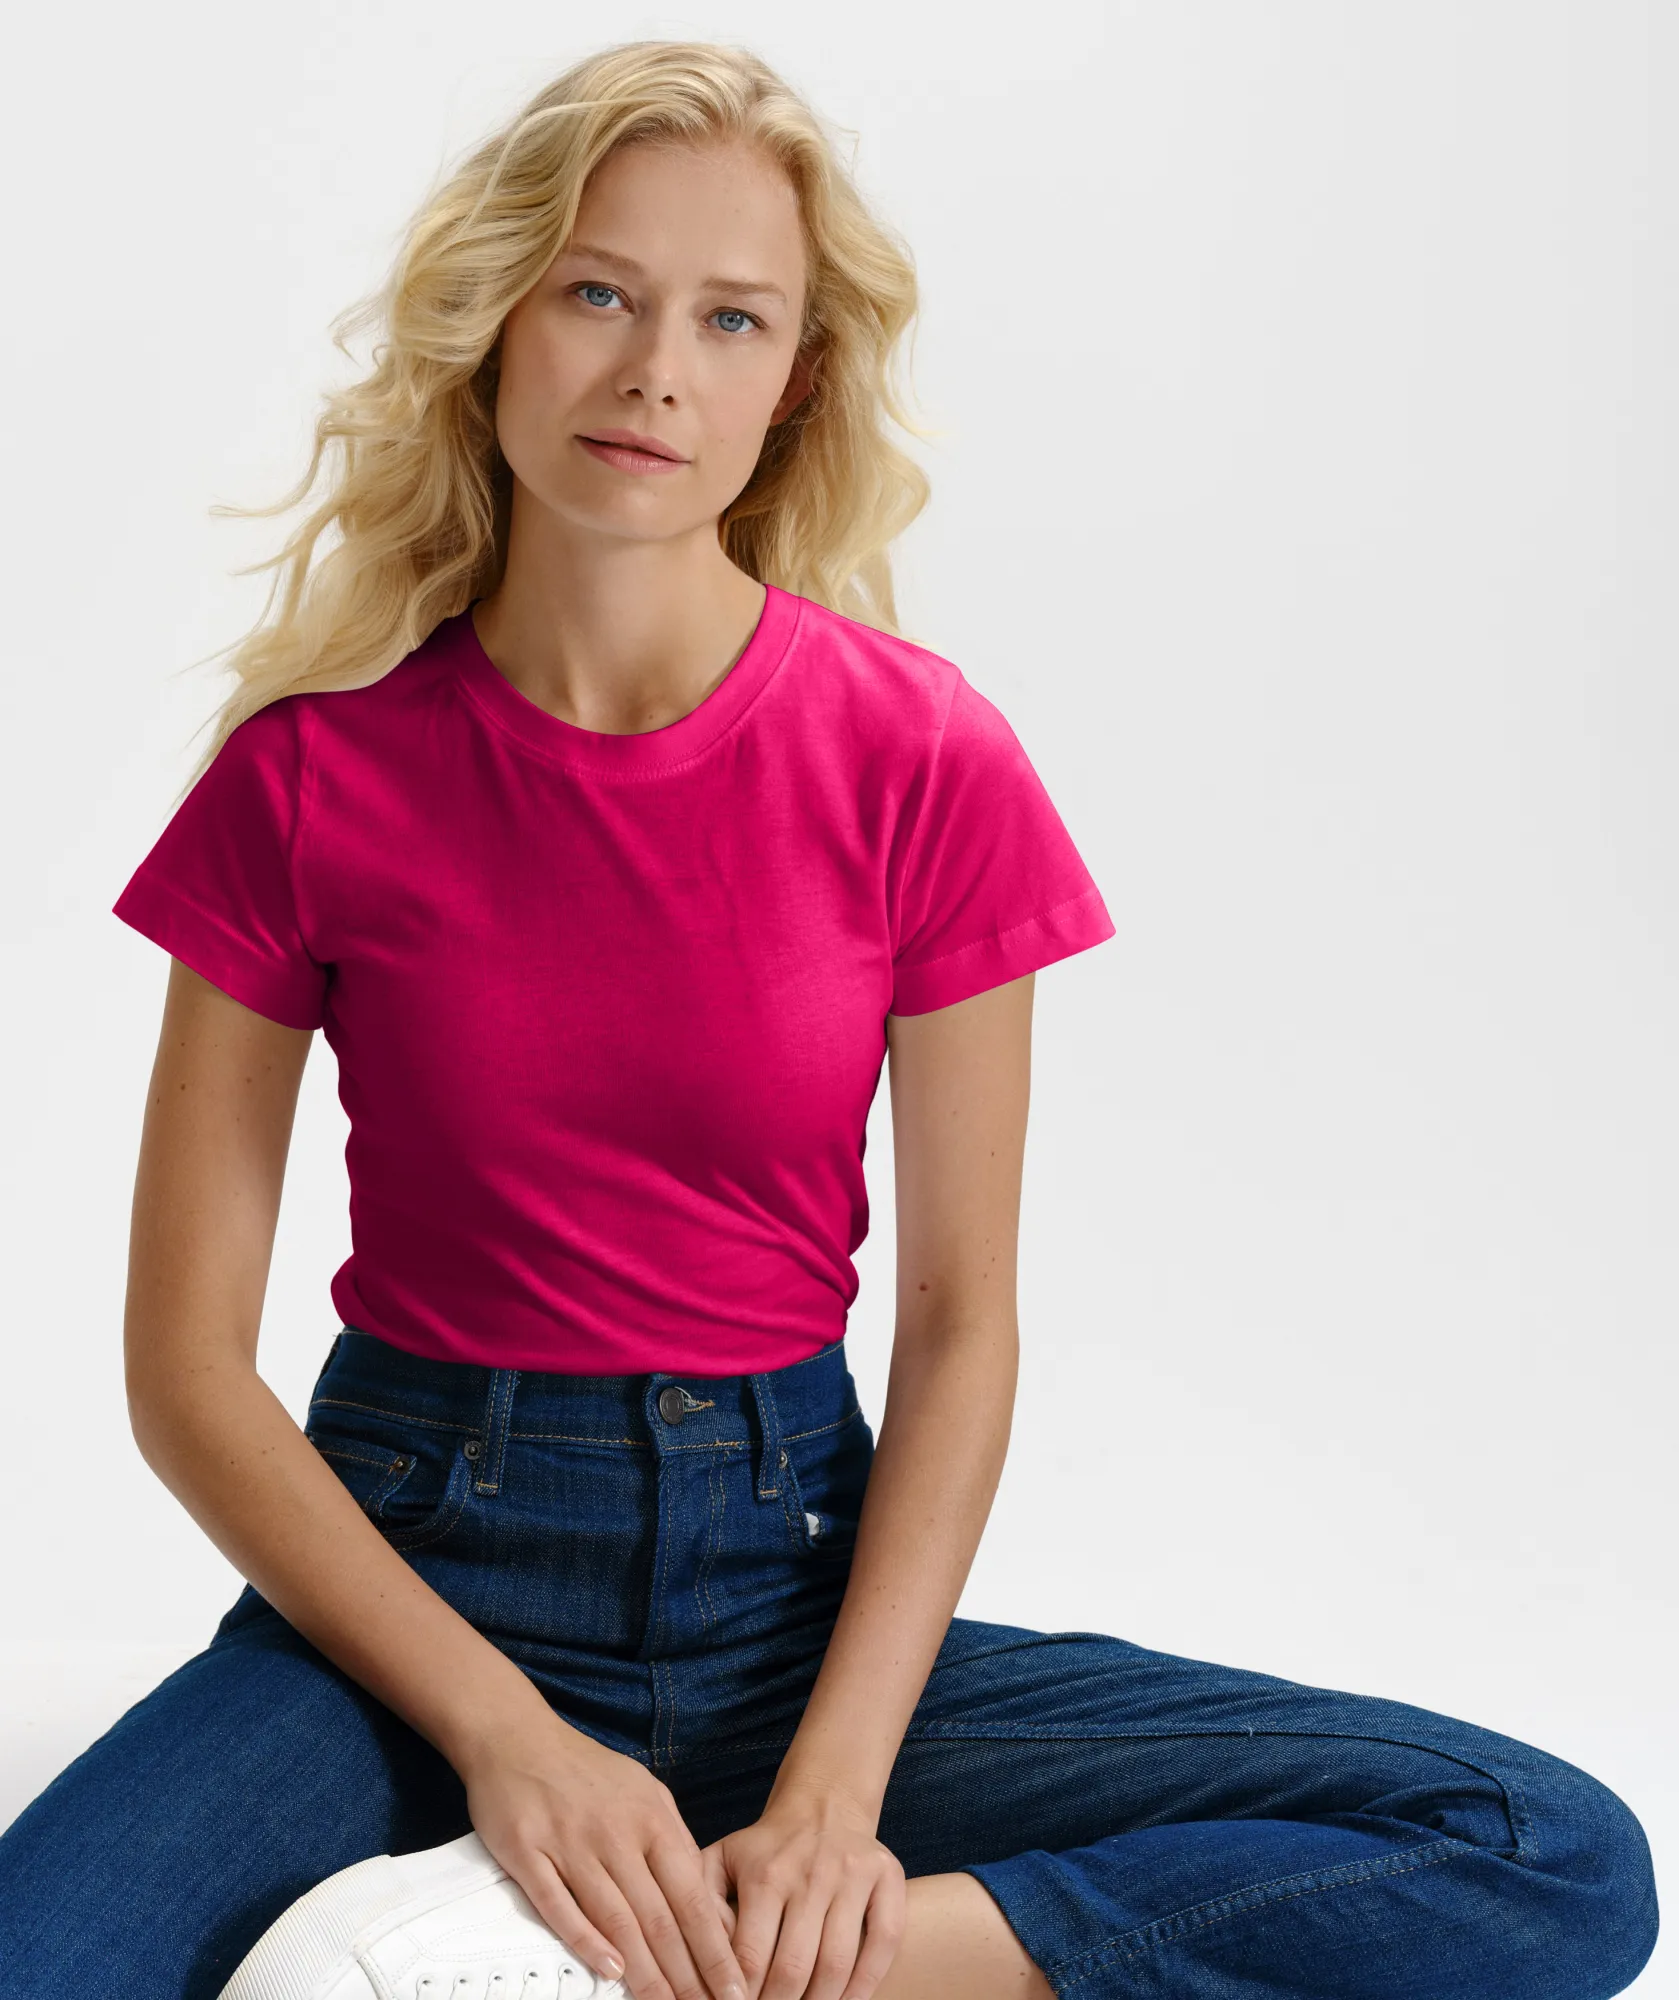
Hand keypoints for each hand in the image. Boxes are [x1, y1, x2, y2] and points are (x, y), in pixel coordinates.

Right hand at [459, 1710, 747, 1999]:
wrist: (518, 1737)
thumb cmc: (587, 1773)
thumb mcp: (646, 1796)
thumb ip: (673, 1846)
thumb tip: (706, 1904)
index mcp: (653, 1818)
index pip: (692, 1895)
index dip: (715, 1947)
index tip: (734, 1987)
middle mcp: (617, 1832)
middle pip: (659, 1915)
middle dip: (687, 1973)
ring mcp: (572, 1843)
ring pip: (616, 1918)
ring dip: (645, 1971)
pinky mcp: (529, 1852)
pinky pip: (559, 1904)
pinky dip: (585, 1940)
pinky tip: (608, 1969)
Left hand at [697, 1790, 905, 1999]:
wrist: (822, 1804)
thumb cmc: (766, 1849)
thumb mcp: (722, 1861)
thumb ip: (703, 1906)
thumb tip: (706, 1958)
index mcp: (765, 1874)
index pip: (749, 1958)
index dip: (741, 1996)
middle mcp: (810, 1874)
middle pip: (793, 1968)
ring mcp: (852, 1875)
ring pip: (837, 1964)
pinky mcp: (887, 1877)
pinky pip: (884, 1943)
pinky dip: (866, 1985)